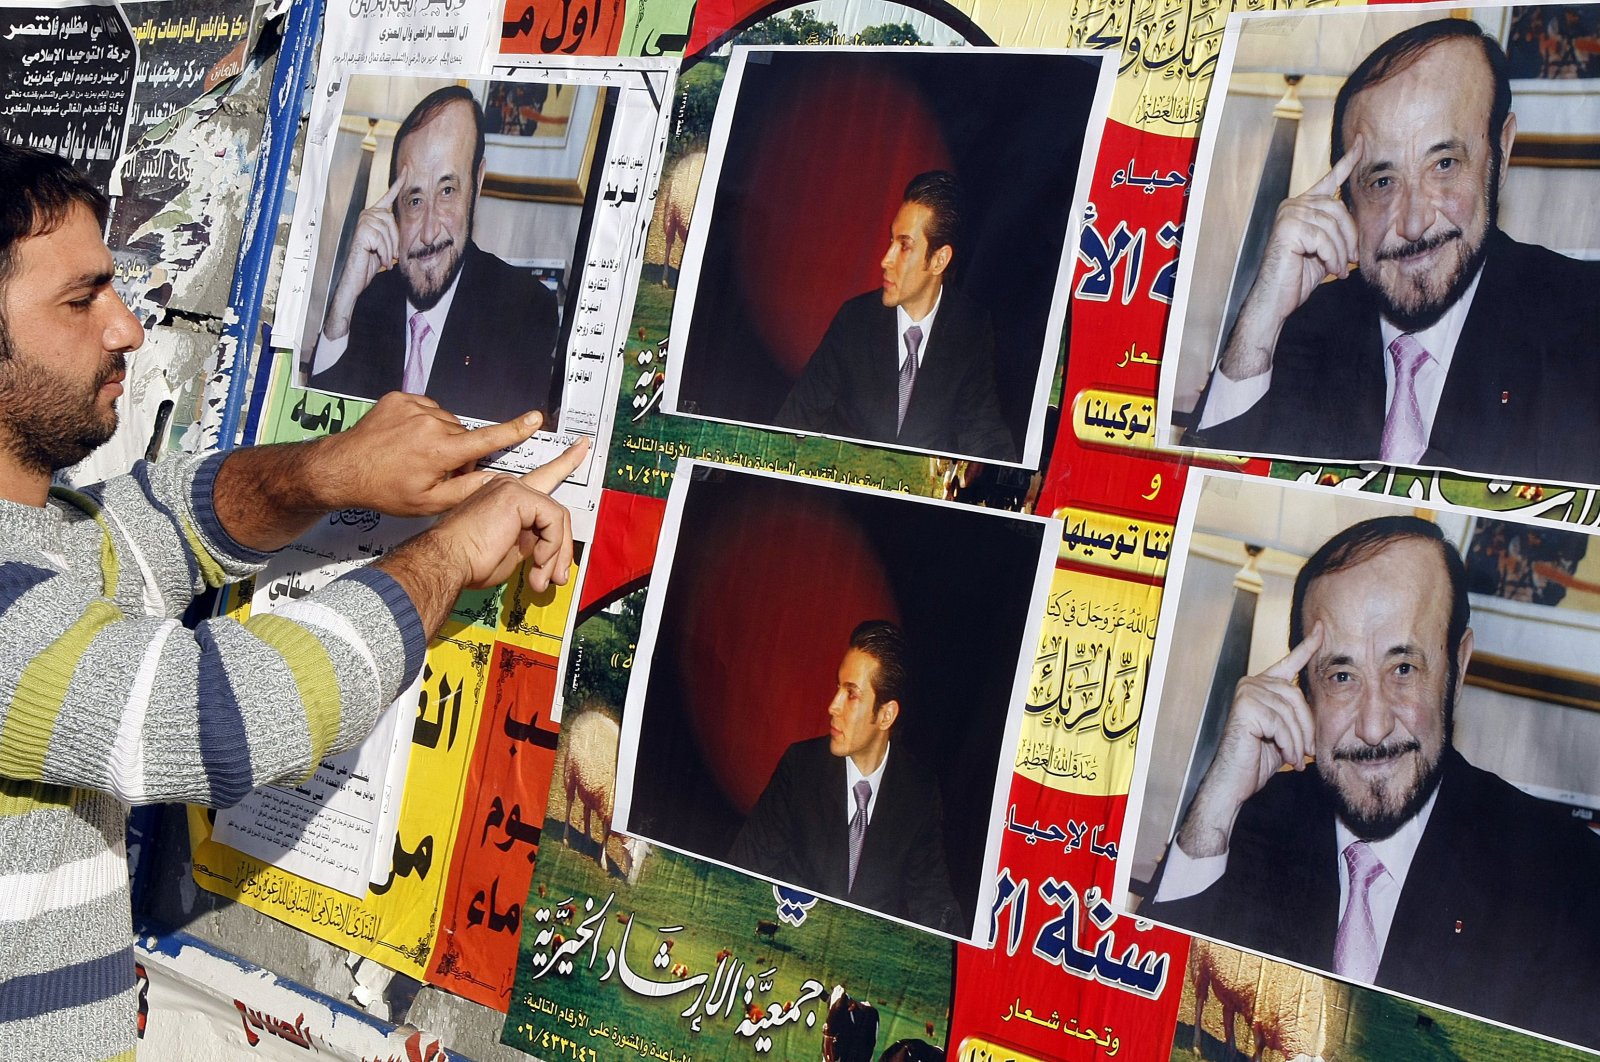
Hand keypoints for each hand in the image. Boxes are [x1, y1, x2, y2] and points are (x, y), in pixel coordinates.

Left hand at [311, 392, 548, 516]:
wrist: (341, 468)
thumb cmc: (384, 491)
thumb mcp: (428, 503)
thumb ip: (466, 490)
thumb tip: (495, 479)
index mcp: (440, 451)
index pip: (487, 439)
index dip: (514, 429)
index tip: (535, 418)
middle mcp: (430, 424)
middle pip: (464, 435)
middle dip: (458, 451)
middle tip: (435, 471)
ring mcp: (414, 407)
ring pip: (446, 422)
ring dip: (441, 436)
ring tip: (417, 455)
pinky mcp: (400, 398)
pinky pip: (426, 409)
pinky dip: (423, 423)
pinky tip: (407, 439)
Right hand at [321, 169, 407, 340]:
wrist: (357, 278)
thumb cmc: (372, 263)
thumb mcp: (388, 245)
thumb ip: (395, 233)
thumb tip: (411, 228)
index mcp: (375, 216)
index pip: (388, 197)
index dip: (399, 184)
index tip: (408, 170)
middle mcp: (368, 214)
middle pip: (393, 220)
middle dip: (395, 241)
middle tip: (390, 255)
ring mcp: (364, 221)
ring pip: (389, 231)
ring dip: (390, 250)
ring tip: (384, 258)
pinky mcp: (363, 231)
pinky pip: (383, 240)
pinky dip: (385, 253)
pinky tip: (379, 259)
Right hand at [374, 437, 589, 636]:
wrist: (447, 561)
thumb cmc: (468, 561)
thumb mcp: (511, 550)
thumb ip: (532, 539)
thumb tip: (550, 548)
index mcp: (504, 496)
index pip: (542, 476)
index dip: (565, 461)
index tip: (583, 446)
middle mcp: (508, 486)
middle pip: (554, 509)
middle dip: (561, 548)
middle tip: (556, 576)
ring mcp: (512, 488)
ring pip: (556, 517)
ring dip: (555, 553)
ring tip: (541, 576)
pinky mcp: (517, 496)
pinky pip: (553, 520)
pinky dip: (551, 545)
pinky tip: (536, 561)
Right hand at [1174, 623, 1323, 857]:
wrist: (1233, 782)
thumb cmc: (1256, 761)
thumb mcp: (1285, 735)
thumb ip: (1296, 717)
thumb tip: (1324, 710)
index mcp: (1263, 687)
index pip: (1290, 662)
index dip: (1308, 646)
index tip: (1322, 629)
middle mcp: (1253, 684)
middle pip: (1298, 697)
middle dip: (1307, 729)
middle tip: (1308, 753)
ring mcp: (1248, 693)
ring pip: (1292, 713)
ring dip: (1298, 741)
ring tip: (1295, 759)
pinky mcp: (1246, 706)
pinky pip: (1282, 723)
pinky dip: (1288, 744)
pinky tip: (1285, 757)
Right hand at [1218, 139, 1364, 381]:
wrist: (1274, 300)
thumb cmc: (1296, 279)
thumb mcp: (1325, 252)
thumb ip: (1337, 235)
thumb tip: (1361, 231)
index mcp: (1302, 207)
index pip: (1329, 180)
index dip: (1348, 161)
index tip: (1364, 143)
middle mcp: (1293, 205)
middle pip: (1339, 208)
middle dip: (1350, 237)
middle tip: (1350, 260)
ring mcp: (1289, 215)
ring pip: (1333, 225)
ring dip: (1341, 251)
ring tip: (1339, 268)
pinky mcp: (1289, 229)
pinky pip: (1324, 238)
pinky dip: (1332, 257)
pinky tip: (1331, 269)